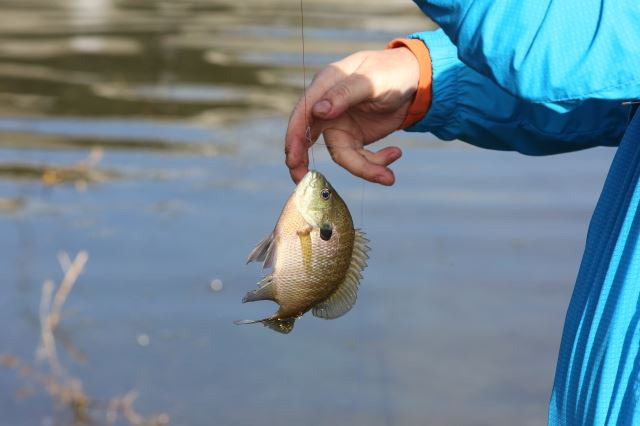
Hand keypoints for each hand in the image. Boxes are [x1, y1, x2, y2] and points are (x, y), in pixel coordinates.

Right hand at [285, 47, 419, 185]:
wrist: (415, 81)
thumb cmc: (391, 71)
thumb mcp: (372, 80)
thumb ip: (345, 93)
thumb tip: (318, 111)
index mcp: (326, 85)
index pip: (303, 113)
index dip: (295, 137)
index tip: (292, 161)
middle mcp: (327, 107)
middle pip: (308, 138)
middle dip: (303, 162)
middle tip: (301, 181)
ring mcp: (340, 125)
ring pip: (342, 155)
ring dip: (364, 169)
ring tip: (388, 177)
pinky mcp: (354, 139)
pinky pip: (359, 158)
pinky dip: (377, 163)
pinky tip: (396, 152)